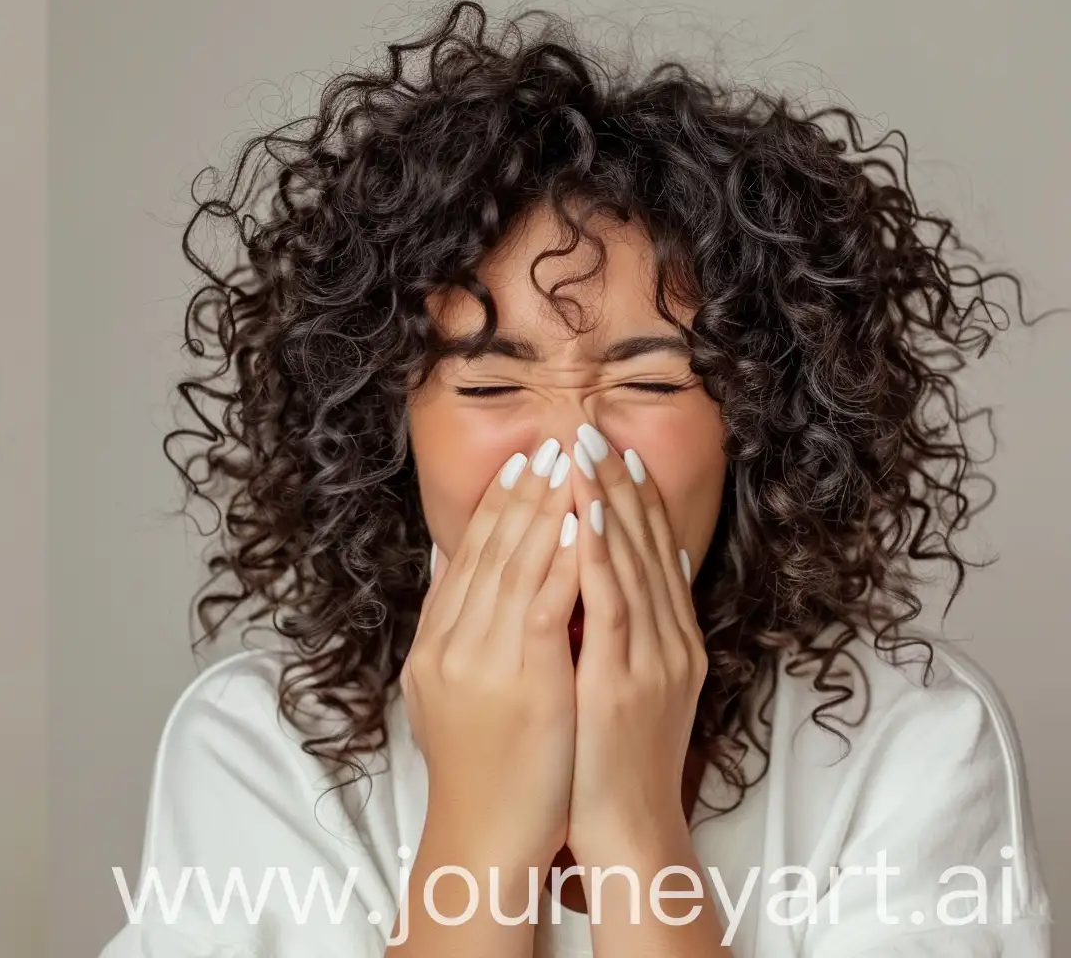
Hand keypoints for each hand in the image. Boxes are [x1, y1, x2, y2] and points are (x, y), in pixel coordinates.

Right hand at [403, 437, 581, 868]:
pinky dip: (565, 560)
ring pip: (519, 564)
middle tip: (550, 445)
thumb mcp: (444, 689)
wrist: (484, 837)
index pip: (468, 556)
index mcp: (436, 641)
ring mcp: (486, 658)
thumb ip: (448, 626)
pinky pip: (547, 602)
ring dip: (549, 510)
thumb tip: (450, 566)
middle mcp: (455, 640)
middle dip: (525, 493)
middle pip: (493, 549)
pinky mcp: (527, 679)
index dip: (496, 507)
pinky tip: (583, 525)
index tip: (521, 465)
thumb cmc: (479, 771)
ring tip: (572, 466)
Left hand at [562, 425, 705, 866]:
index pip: (655, 551)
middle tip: (592, 428)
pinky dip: (601, 557)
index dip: (637, 497)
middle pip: (646, 547)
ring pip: (631, 565)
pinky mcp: (622, 682)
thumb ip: (629, 627)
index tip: (615, 448)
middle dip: (618, 484)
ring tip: (585, 452)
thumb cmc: (614, 757)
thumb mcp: (630, 678)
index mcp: (673, 641)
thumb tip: (629, 572)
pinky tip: (587, 516)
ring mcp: (652, 661)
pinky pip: (612, 607)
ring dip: (609, 503)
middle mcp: (672, 643)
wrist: (629, 830)